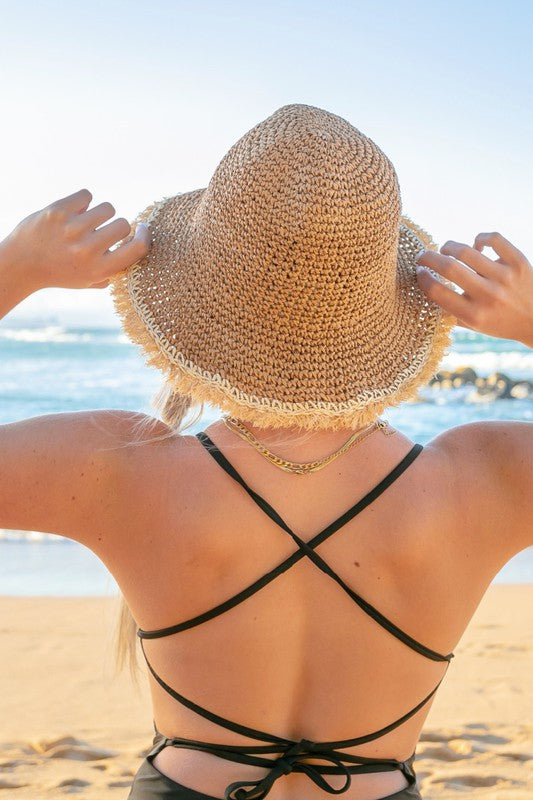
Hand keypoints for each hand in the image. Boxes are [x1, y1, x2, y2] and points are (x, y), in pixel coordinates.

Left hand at [1, 188, 150, 291]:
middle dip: (116, 226)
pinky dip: (83, 201)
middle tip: (102, 231)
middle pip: (123, 224)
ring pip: (106, 207)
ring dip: (99, 213)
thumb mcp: (88, 281)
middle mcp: (87, 250)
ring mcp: (72, 229)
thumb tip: (136, 245)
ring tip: (85, 222)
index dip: (144, 235)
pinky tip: (73, 212)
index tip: (142, 229)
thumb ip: (113, 270)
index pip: (137, 248)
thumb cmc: (60, 272)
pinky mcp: (58, 211)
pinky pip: (87, 195)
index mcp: (99, 269)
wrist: (22, 264)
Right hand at [415, 232, 532, 346]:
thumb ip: (449, 312)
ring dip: (449, 246)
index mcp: (473, 315)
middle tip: (422, 256)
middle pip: (449, 267)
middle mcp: (488, 296)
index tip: (419, 272)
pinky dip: (480, 238)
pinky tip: (476, 245)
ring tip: (445, 249)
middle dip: (428, 258)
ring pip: (467, 251)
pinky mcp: (518, 262)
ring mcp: (504, 277)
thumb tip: (424, 289)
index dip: (422, 278)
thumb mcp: (473, 326)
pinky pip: (494, 239)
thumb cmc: (499, 322)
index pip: (437, 291)